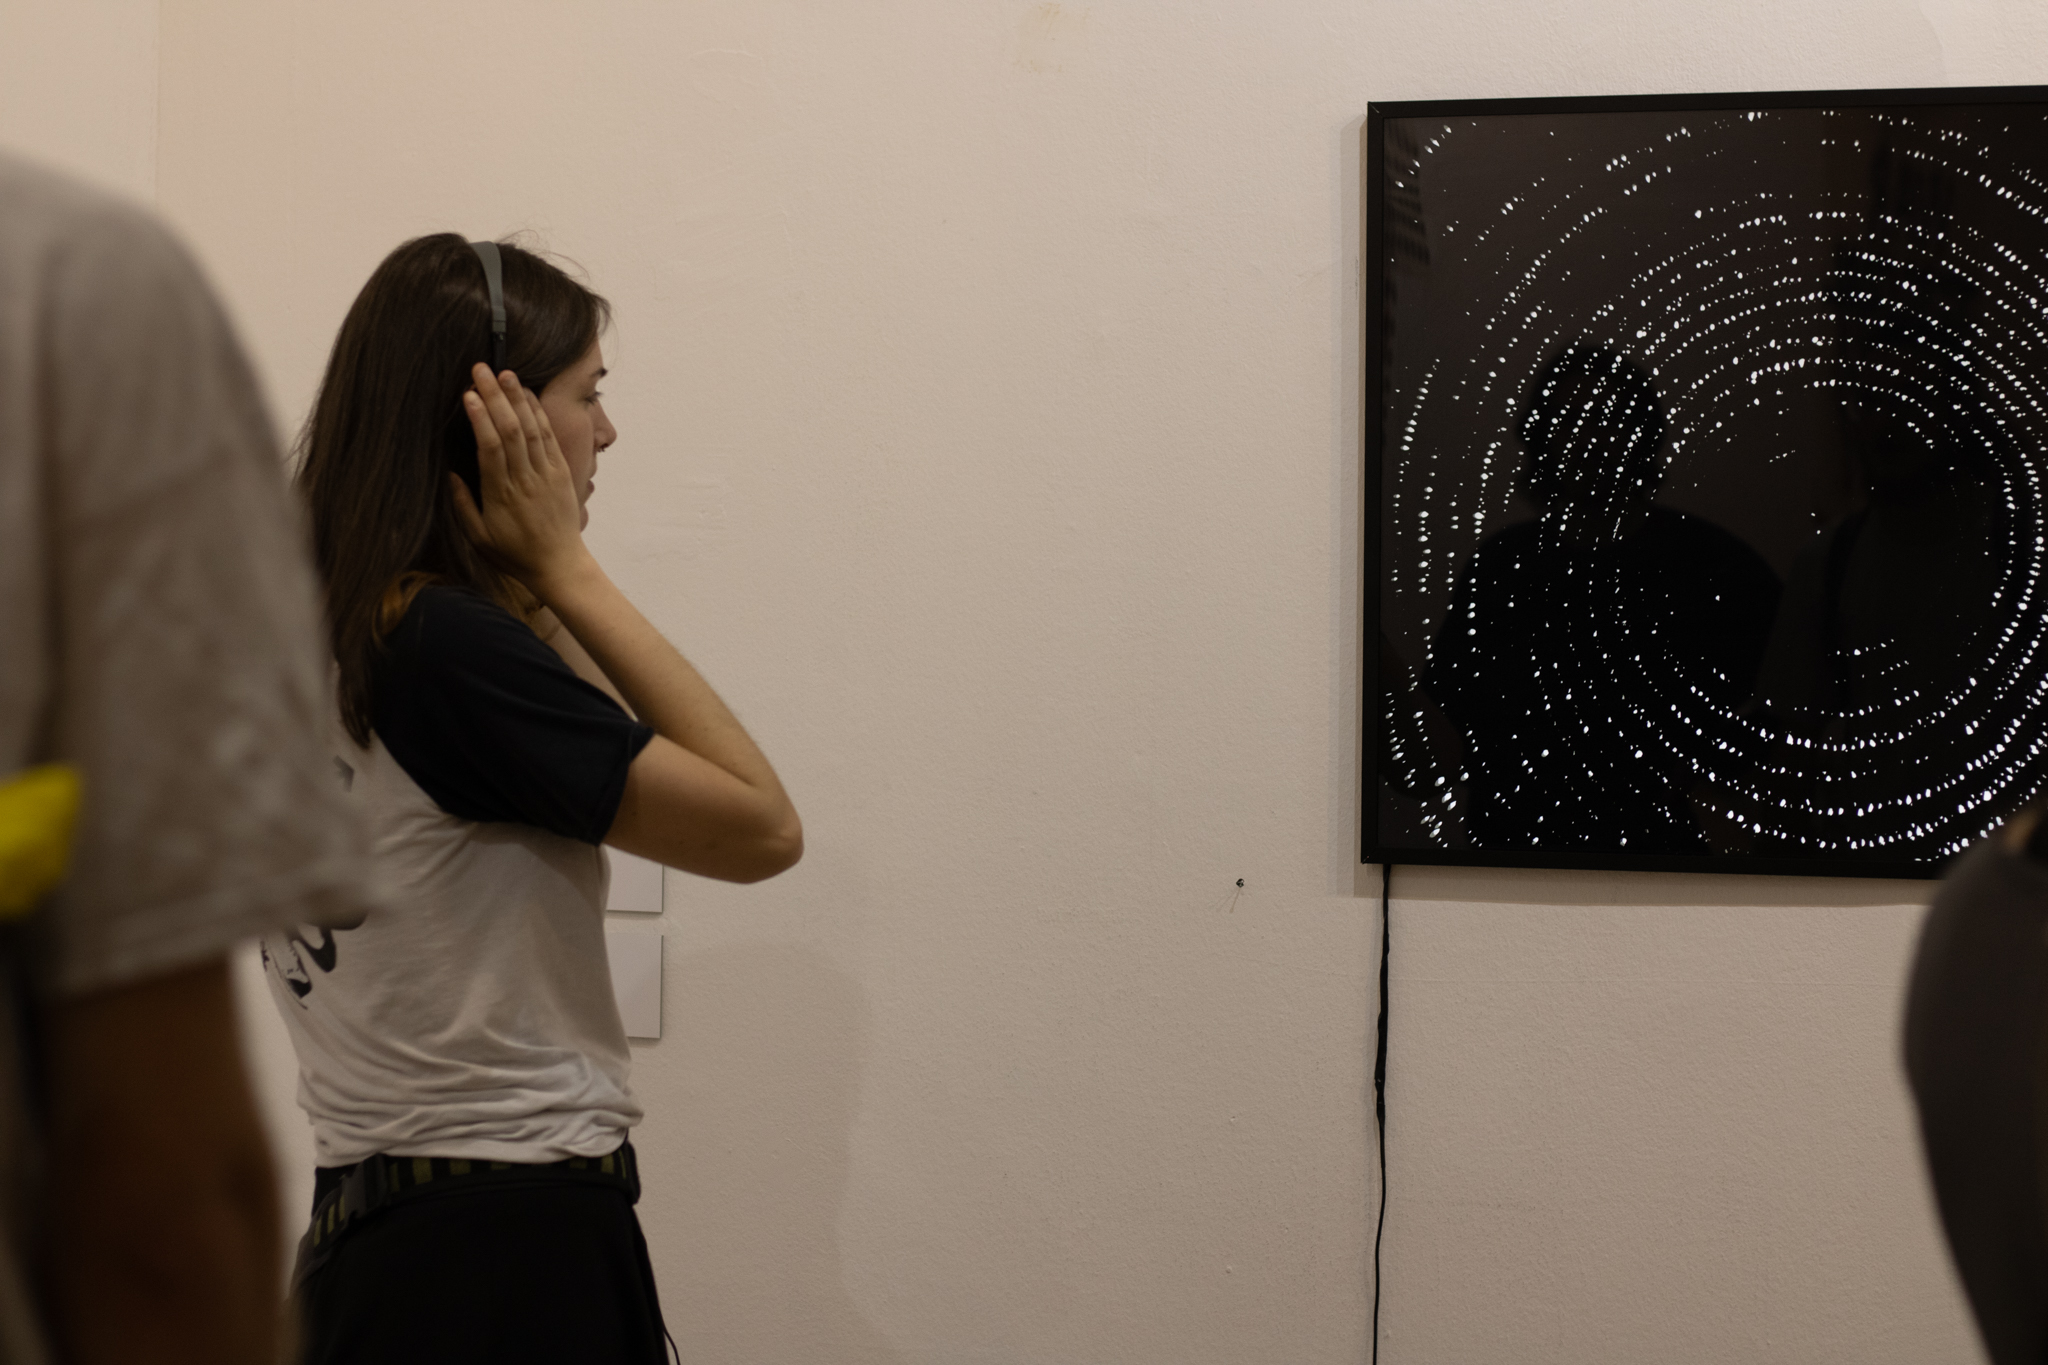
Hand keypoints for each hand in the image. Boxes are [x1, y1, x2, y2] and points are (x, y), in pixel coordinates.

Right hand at [449, 363, 590, 597]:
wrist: (560, 565)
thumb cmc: (514, 554)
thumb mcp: (479, 537)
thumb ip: (462, 505)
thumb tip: (449, 473)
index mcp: (501, 495)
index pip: (490, 448)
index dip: (480, 418)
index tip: (468, 394)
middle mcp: (525, 480)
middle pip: (510, 430)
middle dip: (495, 397)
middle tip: (481, 369)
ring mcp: (546, 475)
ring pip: (532, 429)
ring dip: (517, 398)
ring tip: (504, 373)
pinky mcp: (562, 473)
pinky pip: (550, 438)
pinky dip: (539, 414)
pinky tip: (526, 395)